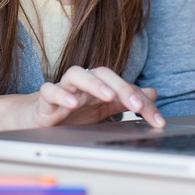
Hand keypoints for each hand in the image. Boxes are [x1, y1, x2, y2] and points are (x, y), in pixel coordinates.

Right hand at [27, 66, 164, 129]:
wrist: (36, 117)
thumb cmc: (70, 112)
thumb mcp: (101, 109)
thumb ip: (125, 100)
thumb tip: (152, 93)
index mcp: (97, 86)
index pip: (123, 86)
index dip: (142, 102)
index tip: (158, 120)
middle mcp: (82, 84)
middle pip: (102, 73)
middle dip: (122, 88)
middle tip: (138, 106)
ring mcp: (63, 88)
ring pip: (76, 74)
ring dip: (94, 83)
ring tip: (108, 96)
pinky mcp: (44, 99)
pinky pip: (50, 90)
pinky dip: (60, 95)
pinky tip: (71, 104)